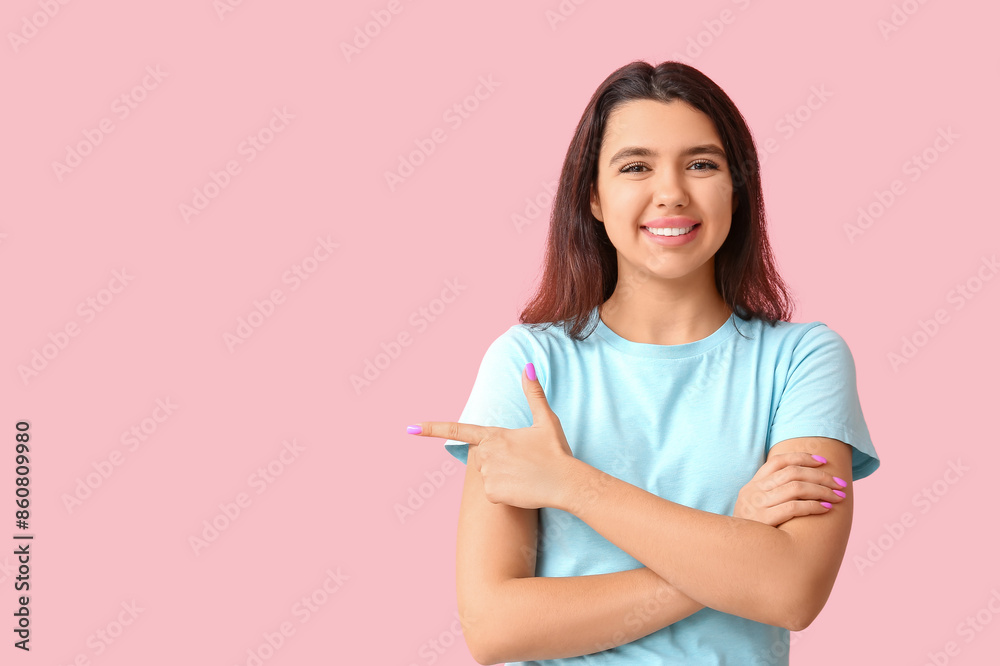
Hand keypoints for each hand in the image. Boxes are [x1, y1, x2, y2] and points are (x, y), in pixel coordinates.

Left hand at [406, 363, 576, 509]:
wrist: (566, 483)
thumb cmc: (556, 451)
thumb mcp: (545, 420)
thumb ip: (533, 394)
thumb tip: (527, 367)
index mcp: (494, 434)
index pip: (457, 430)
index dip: (432, 428)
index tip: (410, 428)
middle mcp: (486, 453)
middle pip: (481, 456)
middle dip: (497, 459)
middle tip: (522, 461)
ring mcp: (487, 474)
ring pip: (487, 475)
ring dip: (502, 476)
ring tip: (525, 474)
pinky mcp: (492, 493)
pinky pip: (493, 493)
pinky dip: (505, 493)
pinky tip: (522, 489)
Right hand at [733, 452, 847, 526]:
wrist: (734, 552)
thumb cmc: (752, 530)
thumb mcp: (755, 506)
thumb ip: (771, 493)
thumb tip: (804, 482)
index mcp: (752, 484)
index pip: (778, 461)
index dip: (802, 457)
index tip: (823, 461)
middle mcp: (754, 491)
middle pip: (792, 473)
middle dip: (820, 476)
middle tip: (840, 483)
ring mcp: (758, 505)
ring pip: (796, 488)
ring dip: (822, 490)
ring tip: (838, 496)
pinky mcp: (764, 520)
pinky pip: (794, 507)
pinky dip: (814, 506)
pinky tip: (826, 508)